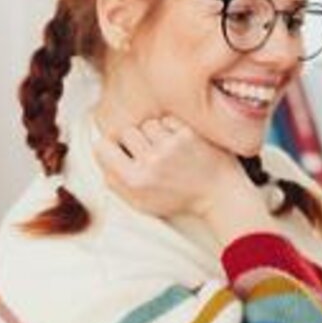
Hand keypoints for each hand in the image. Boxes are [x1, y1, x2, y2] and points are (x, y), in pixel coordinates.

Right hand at [92, 114, 244, 218]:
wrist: (220, 195)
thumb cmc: (180, 199)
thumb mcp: (142, 203)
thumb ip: (116, 182)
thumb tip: (101, 155)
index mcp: (135, 181)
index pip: (102, 147)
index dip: (110, 147)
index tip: (118, 150)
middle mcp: (151, 162)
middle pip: (125, 131)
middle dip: (135, 140)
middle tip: (149, 153)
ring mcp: (171, 146)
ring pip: (147, 123)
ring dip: (155, 133)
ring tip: (168, 149)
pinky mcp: (189, 134)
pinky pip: (167, 119)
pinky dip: (172, 128)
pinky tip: (181, 143)